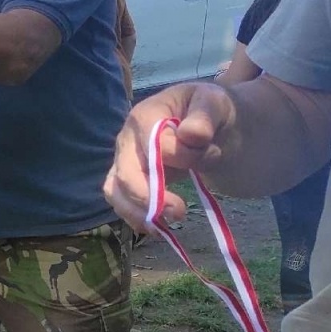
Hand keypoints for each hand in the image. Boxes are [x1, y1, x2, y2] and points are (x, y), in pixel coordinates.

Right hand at [103, 82, 233, 231]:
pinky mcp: (128, 181)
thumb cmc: (208, 111)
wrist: (207, 122)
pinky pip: (121, 203)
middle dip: (150, 198)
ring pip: (116, 193)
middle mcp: (126, 140)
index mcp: (144, 116)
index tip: (214, 154)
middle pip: (125, 175)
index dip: (183, 157)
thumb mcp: (214, 103)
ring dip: (138, 213)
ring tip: (164, 227)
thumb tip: (191, 136)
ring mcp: (123, 162)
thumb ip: (204, 117)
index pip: (153, 146)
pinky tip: (157, 227)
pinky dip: (136, 218)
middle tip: (180, 212)